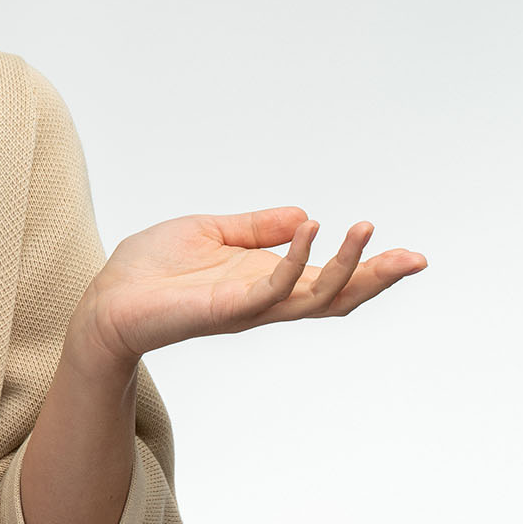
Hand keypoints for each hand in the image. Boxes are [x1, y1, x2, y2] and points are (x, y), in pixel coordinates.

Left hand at [73, 206, 428, 365]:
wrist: (107, 298)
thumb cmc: (151, 269)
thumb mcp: (210, 232)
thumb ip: (256, 227)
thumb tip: (304, 214)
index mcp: (265, 281)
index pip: (328, 280)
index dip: (369, 270)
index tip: (411, 255)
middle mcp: (265, 300)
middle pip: (337, 297)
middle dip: (378, 279)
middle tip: (415, 258)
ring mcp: (248, 307)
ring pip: (314, 297)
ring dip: (345, 266)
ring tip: (366, 229)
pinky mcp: (225, 309)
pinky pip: (271, 288)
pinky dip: (293, 259)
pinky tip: (308, 229)